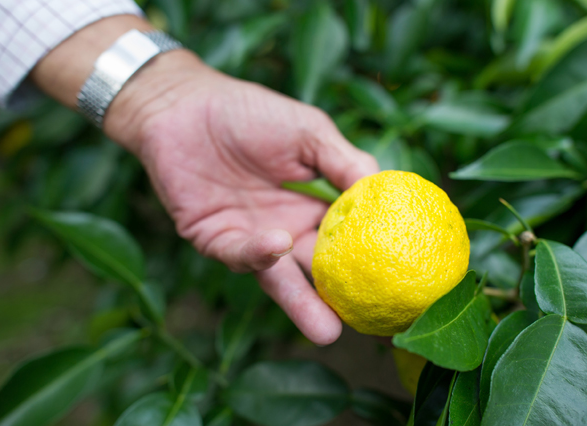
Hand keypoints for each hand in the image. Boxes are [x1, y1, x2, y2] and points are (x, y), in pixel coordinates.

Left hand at [105, 50, 378, 344]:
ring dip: (302, 303)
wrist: (185, 104)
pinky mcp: (216, 239)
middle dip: (342, 301)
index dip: (373, 262)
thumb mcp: (310, 131)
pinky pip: (240, 253)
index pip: (349, 243)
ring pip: (280, 277)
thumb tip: (387, 189)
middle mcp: (286, 231)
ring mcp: (252, 239)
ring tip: (328, 331)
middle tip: (372, 329)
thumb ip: (345, 161)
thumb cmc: (250, 114)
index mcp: (313, 208)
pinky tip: (279, 243)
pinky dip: (259, 252)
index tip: (402, 284)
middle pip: (319, 272)